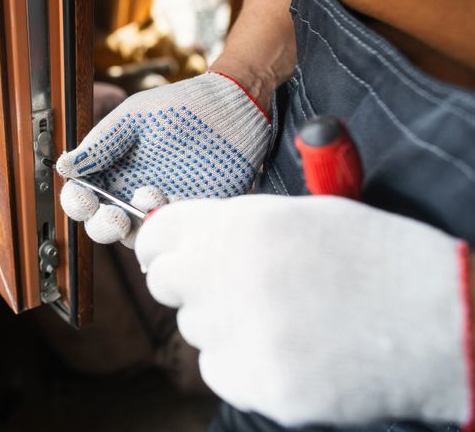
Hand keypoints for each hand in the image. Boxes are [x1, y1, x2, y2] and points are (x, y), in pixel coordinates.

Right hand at [56, 71, 270, 246]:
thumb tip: (64, 165)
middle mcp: (131, 193)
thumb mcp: (134, 117)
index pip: (83, 197)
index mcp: (112, 171)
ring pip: (138, 235)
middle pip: (104, 225)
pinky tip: (177, 197)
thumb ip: (101, 143)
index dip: (77, 202)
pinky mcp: (192, 214)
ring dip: (137, 223)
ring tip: (150, 193)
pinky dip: (171, 220)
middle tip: (114, 216)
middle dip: (103, 226)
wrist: (232, 107)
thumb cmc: (179, 107)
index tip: (82, 197)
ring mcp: (162, 206)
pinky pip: (175, 230)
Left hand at [136, 195, 471, 426]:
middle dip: (189, 283)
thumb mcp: (303, 216)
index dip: (162, 244)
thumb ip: (232, 225)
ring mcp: (248, 337)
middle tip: (228, 285)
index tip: (167, 253)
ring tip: (283, 315)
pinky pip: (220, 370)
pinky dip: (243, 361)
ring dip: (223, 323)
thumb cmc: (375, 257)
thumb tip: (177, 236)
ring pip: (196, 329)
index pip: (159, 235)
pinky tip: (290, 348)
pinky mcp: (265, 385)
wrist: (442, 319)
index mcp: (243, 226)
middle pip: (166, 284)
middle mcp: (233, 277)